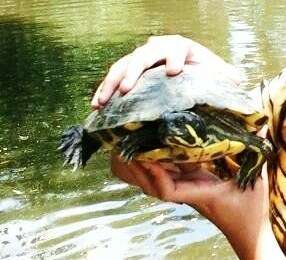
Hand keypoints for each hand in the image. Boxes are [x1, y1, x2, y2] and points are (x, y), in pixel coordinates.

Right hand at [91, 35, 242, 108]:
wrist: (186, 72)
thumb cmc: (201, 75)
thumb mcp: (215, 75)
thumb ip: (224, 77)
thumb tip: (236, 79)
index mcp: (179, 48)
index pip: (174, 48)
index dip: (172, 57)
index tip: (173, 71)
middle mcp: (157, 50)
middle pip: (142, 57)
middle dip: (132, 73)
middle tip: (124, 90)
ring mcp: (141, 61)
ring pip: (122, 66)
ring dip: (110, 84)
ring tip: (101, 102)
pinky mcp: (130, 72)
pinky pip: (114, 78)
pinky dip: (105, 91)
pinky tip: (97, 106)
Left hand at [111, 155, 284, 259]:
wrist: (246, 231)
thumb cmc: (249, 211)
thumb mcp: (253, 182)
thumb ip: (252, 156)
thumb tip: (257, 127)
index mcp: (198, 193)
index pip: (168, 191)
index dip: (155, 176)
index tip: (147, 158)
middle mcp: (185, 193)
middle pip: (151, 186)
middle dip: (135, 169)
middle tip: (123, 147)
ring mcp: (183, 190)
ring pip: (153, 182)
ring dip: (139, 167)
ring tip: (128, 146)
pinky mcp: (185, 187)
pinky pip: (164, 175)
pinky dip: (153, 163)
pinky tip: (147, 148)